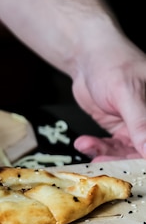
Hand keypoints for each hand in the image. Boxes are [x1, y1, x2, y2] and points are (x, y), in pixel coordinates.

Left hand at [70, 38, 145, 160]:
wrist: (87, 58)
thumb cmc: (112, 64)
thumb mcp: (127, 93)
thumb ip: (141, 123)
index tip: (135, 166)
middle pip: (144, 150)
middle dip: (123, 159)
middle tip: (103, 161)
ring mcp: (138, 126)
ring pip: (127, 152)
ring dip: (105, 153)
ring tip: (87, 147)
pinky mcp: (120, 129)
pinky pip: (111, 146)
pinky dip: (96, 147)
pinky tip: (83, 143)